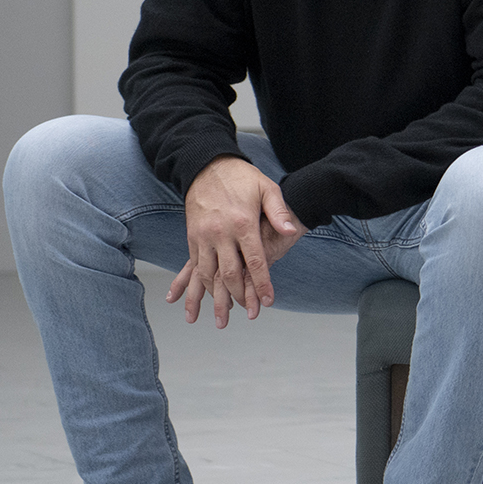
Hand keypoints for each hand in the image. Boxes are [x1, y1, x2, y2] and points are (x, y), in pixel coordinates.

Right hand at [167, 156, 305, 327]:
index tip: (268, 301)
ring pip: (207, 274)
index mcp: (242, 224)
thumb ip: (278, 211)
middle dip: (238, 298)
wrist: (206, 166)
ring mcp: (203, 236)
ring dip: (213, 298)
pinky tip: (199, 297)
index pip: (255, 262)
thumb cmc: (241, 178)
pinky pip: (193, 265)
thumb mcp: (266, 188)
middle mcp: (220, 233)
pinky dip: (197, 284)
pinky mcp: (192, 236)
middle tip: (247, 315)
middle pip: (229, 273)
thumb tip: (290, 232)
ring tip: (219, 317)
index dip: (262, 284)